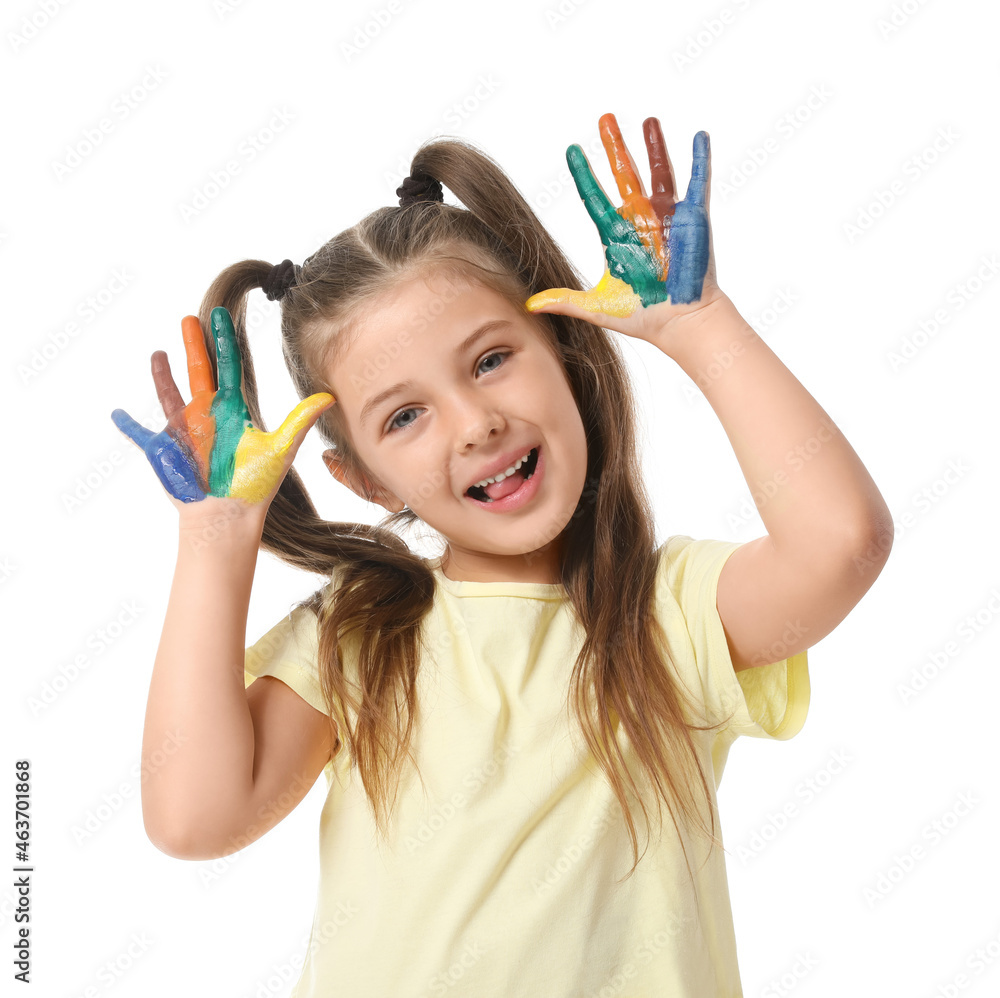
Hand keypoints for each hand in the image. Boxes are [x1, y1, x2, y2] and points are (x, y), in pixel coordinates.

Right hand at [111, 307, 333, 509]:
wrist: (229, 517)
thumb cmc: (253, 486)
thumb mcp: (280, 449)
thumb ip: (300, 421)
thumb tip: (329, 397)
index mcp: (232, 412)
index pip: (228, 368)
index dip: (223, 342)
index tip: (221, 315)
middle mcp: (207, 416)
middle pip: (198, 373)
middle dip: (193, 346)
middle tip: (188, 318)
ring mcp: (183, 432)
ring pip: (169, 396)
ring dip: (162, 376)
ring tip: (158, 353)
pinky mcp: (164, 450)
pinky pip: (141, 435)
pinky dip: (128, 426)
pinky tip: (117, 414)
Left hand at [526, 114, 722, 343]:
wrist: (680, 322)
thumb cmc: (643, 316)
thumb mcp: (597, 306)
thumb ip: (564, 301)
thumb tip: (530, 305)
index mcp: (617, 234)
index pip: (594, 197)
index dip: (583, 174)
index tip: (571, 150)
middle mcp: (640, 220)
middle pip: (624, 174)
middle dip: (614, 146)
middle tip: (605, 118)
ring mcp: (667, 217)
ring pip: (658, 171)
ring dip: (653, 145)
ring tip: (647, 119)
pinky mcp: (693, 218)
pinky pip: (697, 181)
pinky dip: (699, 159)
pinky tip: (699, 136)